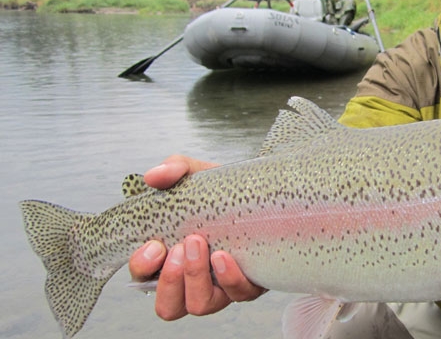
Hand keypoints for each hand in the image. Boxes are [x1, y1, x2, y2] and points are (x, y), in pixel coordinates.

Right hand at [128, 155, 265, 319]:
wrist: (263, 191)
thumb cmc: (222, 190)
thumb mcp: (196, 174)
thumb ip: (173, 170)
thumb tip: (153, 176)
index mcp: (170, 257)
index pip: (144, 278)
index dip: (142, 267)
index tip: (154, 245)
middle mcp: (192, 279)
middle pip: (168, 306)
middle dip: (170, 279)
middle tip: (181, 246)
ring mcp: (220, 286)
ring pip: (200, 305)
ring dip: (195, 279)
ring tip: (202, 245)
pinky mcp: (249, 283)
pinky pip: (239, 295)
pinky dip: (229, 279)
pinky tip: (225, 256)